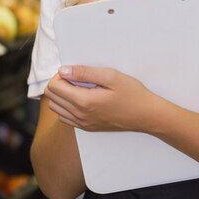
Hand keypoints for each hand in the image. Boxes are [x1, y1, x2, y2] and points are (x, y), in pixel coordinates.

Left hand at [44, 65, 158, 131]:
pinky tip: (81, 99)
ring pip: (56, 108)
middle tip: (76, 77)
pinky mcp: (87, 128)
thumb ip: (84, 72)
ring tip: (78, 87)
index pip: (53, 87)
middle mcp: (79, 115)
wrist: (146, 115)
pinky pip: (65, 118)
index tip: (74, 71)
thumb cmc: (131, 93)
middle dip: (59, 83)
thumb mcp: (110, 76)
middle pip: (52, 97)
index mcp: (83, 101)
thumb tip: (63, 70)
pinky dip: (66, 106)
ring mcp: (82, 124)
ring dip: (61, 95)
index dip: (60, 75)